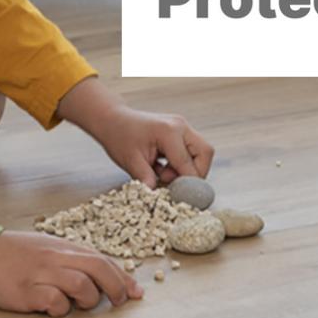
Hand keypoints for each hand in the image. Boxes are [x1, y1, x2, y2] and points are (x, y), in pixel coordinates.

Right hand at [0, 213, 140, 316]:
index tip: (136, 292)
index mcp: (65, 247)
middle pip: (99, 269)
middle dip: (117, 287)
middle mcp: (57, 258)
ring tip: (80, 304)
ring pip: (82, 285)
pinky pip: (55, 301)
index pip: (103, 260)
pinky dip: (60, 309)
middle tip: (120, 301)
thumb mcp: (49, 248)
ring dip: (89, 299)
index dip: (123, 277)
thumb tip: (102, 274)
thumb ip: (74, 260)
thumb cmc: (16, 253)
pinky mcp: (27, 290)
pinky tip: (53, 308)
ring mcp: (42, 273)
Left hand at [57, 78, 214, 186]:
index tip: (181, 197)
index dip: (187, 184)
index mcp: (168, 132)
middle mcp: (180, 126)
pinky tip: (162, 165)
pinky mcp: (180, 130)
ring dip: (187, 168)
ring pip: (201, 151)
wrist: (113, 119)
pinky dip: (182, 162)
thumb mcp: (130, 161)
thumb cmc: (119, 137)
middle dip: (196, 174)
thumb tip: (157, 198)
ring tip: (162, 172)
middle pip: (205, 153)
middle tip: (176, 184)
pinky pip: (191, 149)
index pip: (188, 164)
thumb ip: (146, 179)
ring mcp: (182, 126)